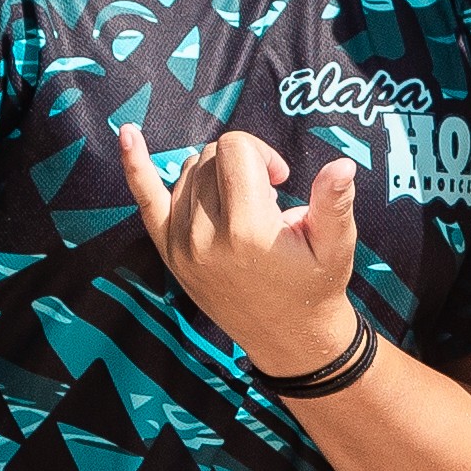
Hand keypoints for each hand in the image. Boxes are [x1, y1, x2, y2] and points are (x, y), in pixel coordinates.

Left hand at [117, 123, 365, 372]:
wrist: (287, 336)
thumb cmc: (315, 285)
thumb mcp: (335, 245)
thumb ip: (334, 202)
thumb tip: (343, 164)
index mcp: (247, 230)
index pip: (236, 150)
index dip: (262, 153)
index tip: (280, 179)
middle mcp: (206, 237)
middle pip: (210, 157)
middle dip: (240, 163)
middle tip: (265, 197)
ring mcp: (181, 246)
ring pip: (187, 172)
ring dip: (214, 174)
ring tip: (241, 205)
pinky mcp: (169, 253)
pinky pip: (145, 200)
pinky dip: (135, 165)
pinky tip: (127, 134)